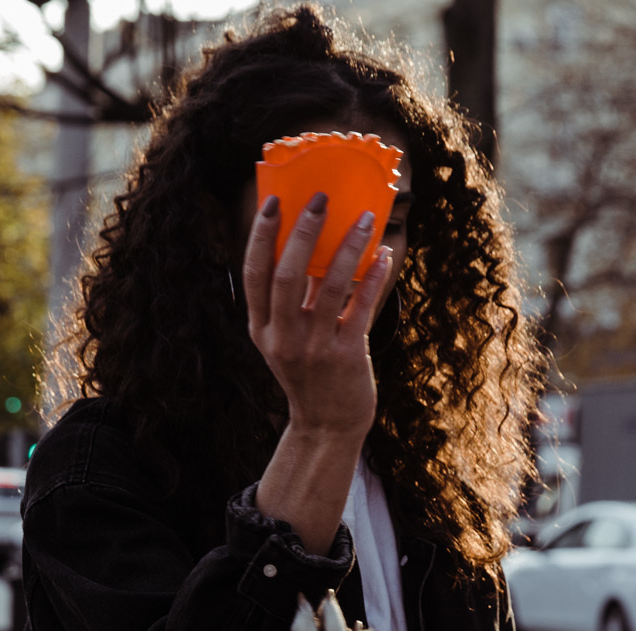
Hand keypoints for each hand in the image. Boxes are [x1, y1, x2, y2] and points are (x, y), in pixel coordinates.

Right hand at [243, 194, 395, 441]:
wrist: (328, 426)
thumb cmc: (309, 373)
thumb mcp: (287, 339)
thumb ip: (292, 299)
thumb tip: (312, 243)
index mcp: (261, 329)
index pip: (253, 274)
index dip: (262, 236)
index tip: (274, 202)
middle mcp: (282, 339)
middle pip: (286, 275)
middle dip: (303, 232)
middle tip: (320, 199)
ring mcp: (314, 349)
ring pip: (329, 287)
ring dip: (348, 247)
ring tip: (365, 218)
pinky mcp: (346, 358)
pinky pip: (361, 308)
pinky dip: (373, 277)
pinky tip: (382, 255)